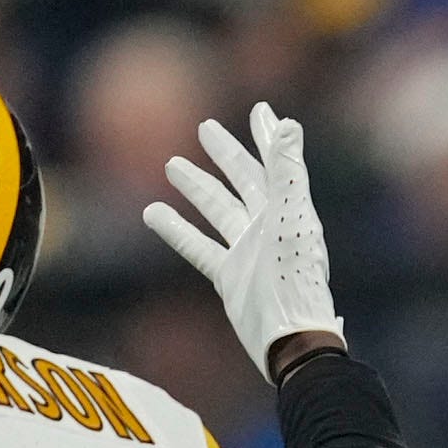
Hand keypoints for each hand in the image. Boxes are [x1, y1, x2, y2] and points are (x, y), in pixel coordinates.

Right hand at [145, 102, 345, 380]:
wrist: (288, 338)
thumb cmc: (294, 277)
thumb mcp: (289, 217)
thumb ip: (286, 170)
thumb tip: (287, 123)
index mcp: (289, 209)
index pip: (275, 164)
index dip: (267, 136)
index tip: (258, 109)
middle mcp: (270, 227)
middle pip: (245, 181)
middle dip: (227, 155)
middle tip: (205, 128)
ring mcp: (248, 252)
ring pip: (218, 210)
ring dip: (198, 188)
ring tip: (171, 163)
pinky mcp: (230, 276)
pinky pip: (198, 246)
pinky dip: (177, 230)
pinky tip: (153, 213)